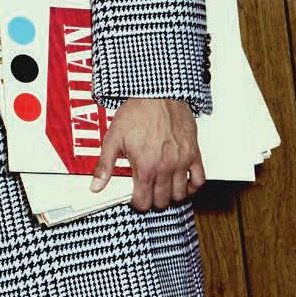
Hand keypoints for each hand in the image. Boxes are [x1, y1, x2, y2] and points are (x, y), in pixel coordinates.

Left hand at [91, 98, 203, 212]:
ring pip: (180, 194)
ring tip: (163, 188)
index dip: (137, 203)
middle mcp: (165, 168)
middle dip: (153, 201)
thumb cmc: (137, 112)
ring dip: (171, 196)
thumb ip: (104, 166)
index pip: (143, 201)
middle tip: (147, 192)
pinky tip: (183, 183)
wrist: (157, 93)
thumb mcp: (113, 138)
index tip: (135, 198)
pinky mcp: (194, 153)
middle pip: (161, 201)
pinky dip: (192, 186)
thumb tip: (96, 186)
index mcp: (145, 167)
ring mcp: (182, 162)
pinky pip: (199, 180)